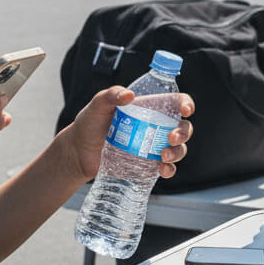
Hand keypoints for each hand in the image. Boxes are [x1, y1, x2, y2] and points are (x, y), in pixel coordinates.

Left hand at [64, 87, 193, 181]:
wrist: (78, 152)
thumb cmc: (88, 124)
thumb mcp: (98, 105)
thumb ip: (111, 95)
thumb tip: (129, 96)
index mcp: (148, 108)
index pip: (175, 103)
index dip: (185, 104)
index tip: (186, 110)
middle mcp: (154, 127)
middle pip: (182, 127)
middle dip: (183, 132)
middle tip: (172, 138)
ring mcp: (152, 147)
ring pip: (178, 149)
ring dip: (177, 152)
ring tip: (163, 155)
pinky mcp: (147, 165)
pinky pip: (166, 167)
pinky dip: (169, 169)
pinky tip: (163, 169)